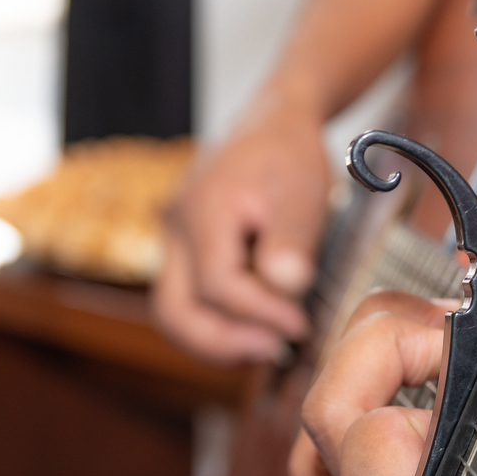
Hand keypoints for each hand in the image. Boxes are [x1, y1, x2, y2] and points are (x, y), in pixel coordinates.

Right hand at [152, 94, 329, 363]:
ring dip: (215, 342)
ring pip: (174, 313)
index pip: (217, 284)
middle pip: (176, 310)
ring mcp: (174, 243)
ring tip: (265, 348)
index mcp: (204, 210)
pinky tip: (254, 333)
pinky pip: (186, 302)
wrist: (271, 126)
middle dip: (224, 342)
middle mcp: (177, 230)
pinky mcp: (184, 254)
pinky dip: (214, 327)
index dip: (259, 313)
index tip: (300, 326)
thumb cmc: (290, 155)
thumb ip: (293, 238)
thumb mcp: (303, 189)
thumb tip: (287, 286)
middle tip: (274, 350)